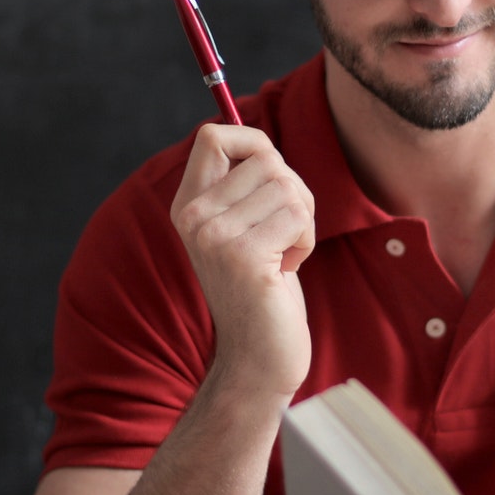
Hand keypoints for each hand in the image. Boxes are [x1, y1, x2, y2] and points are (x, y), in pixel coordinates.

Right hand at [170, 123, 314, 397]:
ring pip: (288, 186)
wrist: (258, 359)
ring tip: (284, 254)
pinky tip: (287, 268)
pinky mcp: (244, 257)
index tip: (273, 174)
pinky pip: (299, 216)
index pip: (214, 135)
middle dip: (294, 189)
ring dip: (303, 220)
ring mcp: (215, 237)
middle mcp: (193, 217)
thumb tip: (259, 142)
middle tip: (285, 232)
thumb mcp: (243, 231)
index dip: (254, 141)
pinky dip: (306, 241)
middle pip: (266, 157)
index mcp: (188, 205)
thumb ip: (244, 189)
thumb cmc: (262, 291)